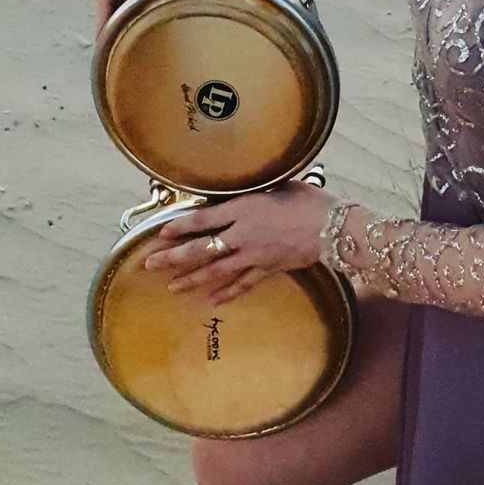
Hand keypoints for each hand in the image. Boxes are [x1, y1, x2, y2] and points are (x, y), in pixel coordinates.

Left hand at [142, 180, 334, 305]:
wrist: (332, 227)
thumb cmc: (309, 201)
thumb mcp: (281, 185)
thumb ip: (259, 190)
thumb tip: (249, 185)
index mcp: (243, 209)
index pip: (202, 219)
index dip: (180, 227)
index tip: (162, 233)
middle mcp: (242, 234)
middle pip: (201, 249)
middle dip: (173, 257)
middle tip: (151, 264)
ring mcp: (253, 255)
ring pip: (215, 271)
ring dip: (192, 279)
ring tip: (172, 287)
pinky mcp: (267, 269)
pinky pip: (242, 284)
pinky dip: (226, 293)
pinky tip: (210, 300)